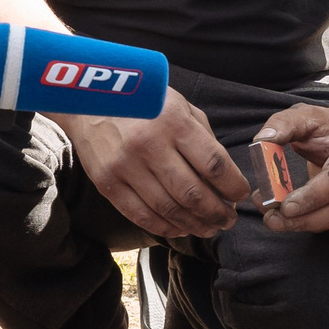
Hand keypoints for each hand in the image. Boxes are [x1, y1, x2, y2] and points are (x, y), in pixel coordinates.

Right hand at [66, 89, 248, 237]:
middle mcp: (150, 145)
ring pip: (169, 210)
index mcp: (174, 122)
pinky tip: (180, 228)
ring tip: (209, 227)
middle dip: (218, 213)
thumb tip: (224, 175)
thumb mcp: (178, 104)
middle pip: (194, 194)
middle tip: (228, 220)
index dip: (234, 186)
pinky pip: (141, 215)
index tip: (241, 195)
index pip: (214, 165)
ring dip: (195, 225)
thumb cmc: (142, 101)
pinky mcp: (108, 183)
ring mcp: (126, 167)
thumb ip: (203, 136)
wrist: (87, 100)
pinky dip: (165, 228)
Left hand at [254, 102, 328, 233]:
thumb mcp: (305, 115)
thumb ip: (283, 124)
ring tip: (273, 219)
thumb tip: (261, 140)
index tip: (286, 207)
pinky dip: (309, 222)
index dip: (312, 196)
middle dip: (303, 219)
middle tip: (271, 219)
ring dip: (303, 224)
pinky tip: (287, 216)